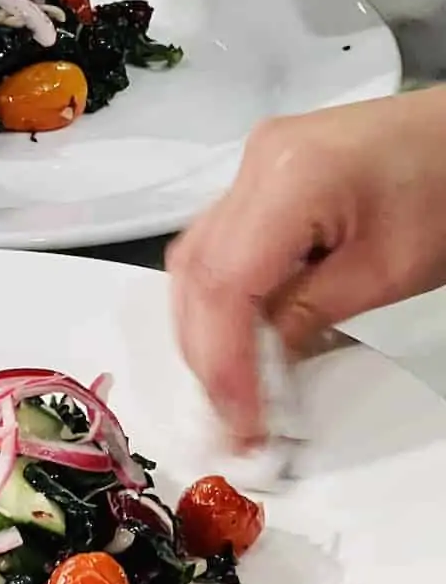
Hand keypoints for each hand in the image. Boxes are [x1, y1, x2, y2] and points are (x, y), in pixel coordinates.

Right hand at [167, 89, 445, 444]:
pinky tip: (238, 337)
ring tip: (230, 387)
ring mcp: (252, 163)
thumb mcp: (389, 271)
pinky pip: (218, 242)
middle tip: (228, 417)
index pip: (226, 282)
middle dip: (204, 351)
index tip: (239, 420)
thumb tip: (257, 368)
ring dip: (203, 328)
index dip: (223, 360)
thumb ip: (309, 316)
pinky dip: (219, 296)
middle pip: (195, 270)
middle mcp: (254, 163)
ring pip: (195, 257)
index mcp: (289, 178)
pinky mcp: (263, 175)